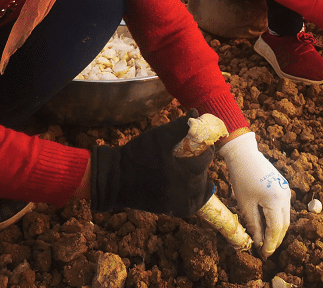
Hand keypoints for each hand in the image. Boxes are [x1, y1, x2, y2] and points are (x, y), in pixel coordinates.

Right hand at [90, 112, 213, 216]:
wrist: (116, 179)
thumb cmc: (136, 155)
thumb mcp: (157, 137)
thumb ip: (178, 126)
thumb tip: (195, 113)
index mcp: (179, 169)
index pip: (205, 158)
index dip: (206, 148)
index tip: (203, 142)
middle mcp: (180, 189)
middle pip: (202, 173)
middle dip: (202, 161)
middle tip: (199, 152)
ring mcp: (176, 202)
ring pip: (199, 189)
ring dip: (201, 177)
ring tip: (196, 167)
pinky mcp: (171, 209)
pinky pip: (193, 206)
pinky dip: (201, 197)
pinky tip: (206, 187)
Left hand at [218, 132, 290, 257]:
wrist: (245, 155)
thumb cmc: (242, 178)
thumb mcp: (245, 205)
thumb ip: (254, 225)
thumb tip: (258, 243)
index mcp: (275, 201)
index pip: (276, 229)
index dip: (270, 244)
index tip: (263, 255)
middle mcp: (285, 196)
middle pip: (284, 225)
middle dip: (276, 240)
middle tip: (266, 251)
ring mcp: (286, 190)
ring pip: (286, 217)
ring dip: (278, 230)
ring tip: (267, 241)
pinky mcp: (283, 187)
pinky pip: (284, 208)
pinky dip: (278, 219)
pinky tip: (269, 225)